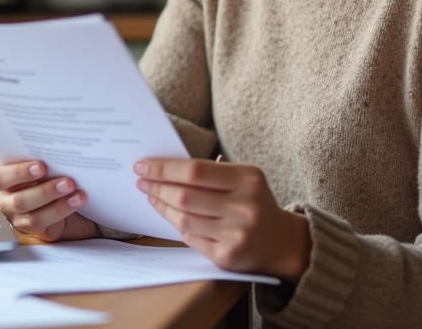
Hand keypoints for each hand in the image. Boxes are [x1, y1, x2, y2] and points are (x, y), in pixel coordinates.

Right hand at [0, 161, 98, 241]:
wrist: (66, 199)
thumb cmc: (50, 174)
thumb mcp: (44, 164)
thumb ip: (44, 159)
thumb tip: (60, 150)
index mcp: (5, 179)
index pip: (1, 177)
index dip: (19, 172)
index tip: (41, 166)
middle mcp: (8, 200)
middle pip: (18, 200)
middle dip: (44, 191)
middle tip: (67, 181)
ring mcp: (20, 218)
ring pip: (33, 215)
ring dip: (57, 204)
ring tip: (76, 193)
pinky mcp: (35, 230)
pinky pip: (46, 223)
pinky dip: (62, 210)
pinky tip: (76, 201)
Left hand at [134, 158, 310, 282]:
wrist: (280, 242)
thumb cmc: (253, 202)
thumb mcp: (243, 179)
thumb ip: (210, 172)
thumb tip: (165, 166)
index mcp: (248, 179)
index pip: (195, 171)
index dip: (164, 168)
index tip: (143, 165)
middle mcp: (245, 207)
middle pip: (185, 195)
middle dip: (157, 186)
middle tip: (142, 180)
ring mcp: (236, 234)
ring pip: (184, 218)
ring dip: (162, 206)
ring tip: (152, 196)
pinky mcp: (227, 256)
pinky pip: (190, 237)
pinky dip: (176, 224)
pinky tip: (169, 214)